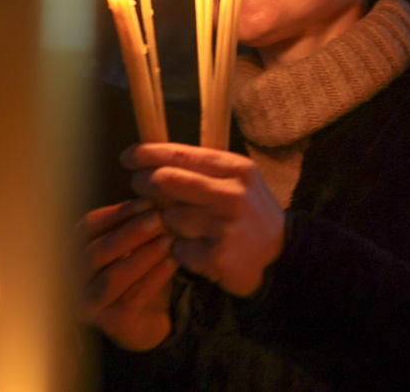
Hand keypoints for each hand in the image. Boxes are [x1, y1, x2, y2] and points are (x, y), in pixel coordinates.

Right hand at [75, 198, 177, 350]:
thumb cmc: (141, 273)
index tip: (148, 203)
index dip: (118, 213)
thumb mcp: (138, 243)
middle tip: (158, 220)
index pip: (88, 227)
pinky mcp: (111, 324)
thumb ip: (141, 220)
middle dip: (129, 233)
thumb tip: (159, 190)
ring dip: (142, 255)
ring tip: (168, 240)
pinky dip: (155, 277)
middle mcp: (73, 279)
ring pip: (113, 277)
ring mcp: (89, 304)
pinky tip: (174, 262)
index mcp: (76, 252)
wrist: (150, 319)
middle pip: (96, 251)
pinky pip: (133, 298)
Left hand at [124, 143, 285, 297]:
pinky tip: (201, 250)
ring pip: (169, 216)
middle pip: (168, 180)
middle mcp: (232, 193)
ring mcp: (225, 225)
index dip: (149, 153)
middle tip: (139, 187)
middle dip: (145, 183)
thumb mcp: (239, 181)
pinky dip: (183, 250)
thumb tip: (155, 162)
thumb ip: (204, 170)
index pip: (183, 154)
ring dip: (169, 223)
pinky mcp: (217, 254)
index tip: (128, 156)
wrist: (281, 256)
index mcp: (236, 169)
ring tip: (189, 227)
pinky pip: (179, 248)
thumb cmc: (251, 213)